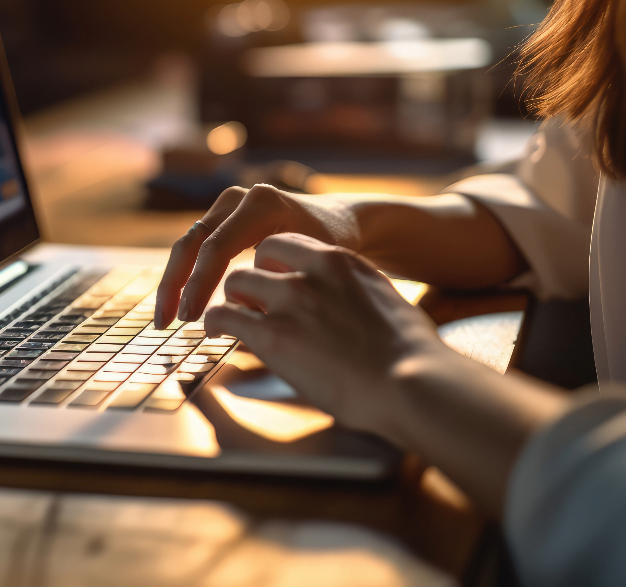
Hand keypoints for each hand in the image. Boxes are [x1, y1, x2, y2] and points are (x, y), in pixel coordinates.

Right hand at [154, 184, 362, 327]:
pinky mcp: (223, 218)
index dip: (199, 285)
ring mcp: (228, 205)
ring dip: (174, 282)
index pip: (217, 248)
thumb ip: (282, 281)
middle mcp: (240, 199)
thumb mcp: (314, 262)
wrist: (339, 219)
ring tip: (165, 319)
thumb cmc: (333, 246)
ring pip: (189, 245)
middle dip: (175, 285)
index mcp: (262, 206)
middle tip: (166, 323)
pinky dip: (187, 276)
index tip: (190, 319)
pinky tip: (181, 305)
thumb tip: (243, 318)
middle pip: (193, 243)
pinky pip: (197, 247)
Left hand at [205, 232, 444, 439]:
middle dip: (252, 280)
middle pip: (259, 258)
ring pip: (236, 282)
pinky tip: (214, 332)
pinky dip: (214, 322)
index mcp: (340, 261)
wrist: (410, 383)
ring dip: (231, 301)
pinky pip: (224, 315)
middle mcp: (310, 272)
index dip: (276, 263)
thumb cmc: (409, 355)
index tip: (272, 279)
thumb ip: (354, 294)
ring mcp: (289, 301)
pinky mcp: (272, 335)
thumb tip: (347, 308)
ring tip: (229, 319)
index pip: (289, 243)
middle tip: (250, 302)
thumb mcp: (382, 302)